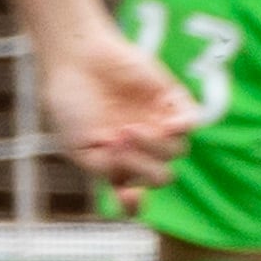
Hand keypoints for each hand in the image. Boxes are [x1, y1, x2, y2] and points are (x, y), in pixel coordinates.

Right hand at [40, 34, 198, 210]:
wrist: (74, 57)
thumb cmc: (70, 101)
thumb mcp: (78, 148)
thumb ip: (107, 171)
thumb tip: (134, 186)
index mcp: (117, 163)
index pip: (135, 195)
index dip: (136, 203)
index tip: (129, 197)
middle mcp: (141, 147)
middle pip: (160, 175)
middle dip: (143, 168)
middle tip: (118, 144)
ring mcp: (157, 123)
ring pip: (176, 151)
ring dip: (155, 147)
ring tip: (129, 128)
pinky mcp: (169, 99)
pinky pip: (190, 120)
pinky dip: (184, 126)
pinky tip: (168, 125)